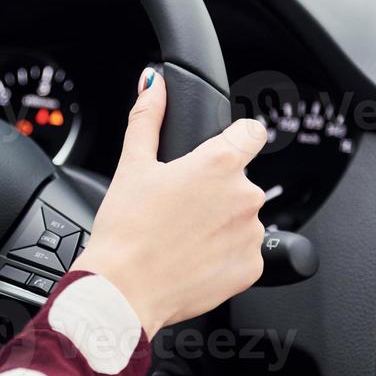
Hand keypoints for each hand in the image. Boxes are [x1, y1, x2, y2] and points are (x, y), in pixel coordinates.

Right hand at [74, 68, 267, 336]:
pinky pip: (245, 252)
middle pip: (240, 181)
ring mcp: (252, 234)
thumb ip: (148, 118)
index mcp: (219, 164)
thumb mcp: (132, 165)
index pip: (252, 133)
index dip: (234, 138)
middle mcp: (245, 196)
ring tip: (183, 237)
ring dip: (221, 223)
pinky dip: (224, 255)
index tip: (219, 152)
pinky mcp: (252, 267)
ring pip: (242, 217)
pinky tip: (193, 259)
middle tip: (179, 208)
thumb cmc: (126, 231)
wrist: (123, 291)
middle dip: (216, 190)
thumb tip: (153, 84)